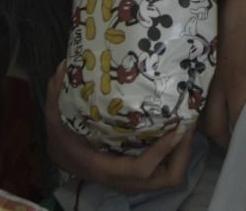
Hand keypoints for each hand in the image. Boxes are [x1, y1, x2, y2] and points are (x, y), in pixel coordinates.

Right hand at [43, 62, 195, 193]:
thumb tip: (64, 65)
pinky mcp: (141, 175)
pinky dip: (177, 152)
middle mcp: (124, 180)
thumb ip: (56, 93)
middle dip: (183, 153)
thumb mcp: (56, 116)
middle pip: (167, 178)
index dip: (161, 152)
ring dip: (183, 152)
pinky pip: (167, 169)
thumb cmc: (63, 137)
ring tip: (188, 123)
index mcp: (105, 168)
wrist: (63, 155)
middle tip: (189, 123)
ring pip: (170, 176)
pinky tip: (178, 127)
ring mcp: (136, 180)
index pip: (140, 169)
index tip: (177, 128)